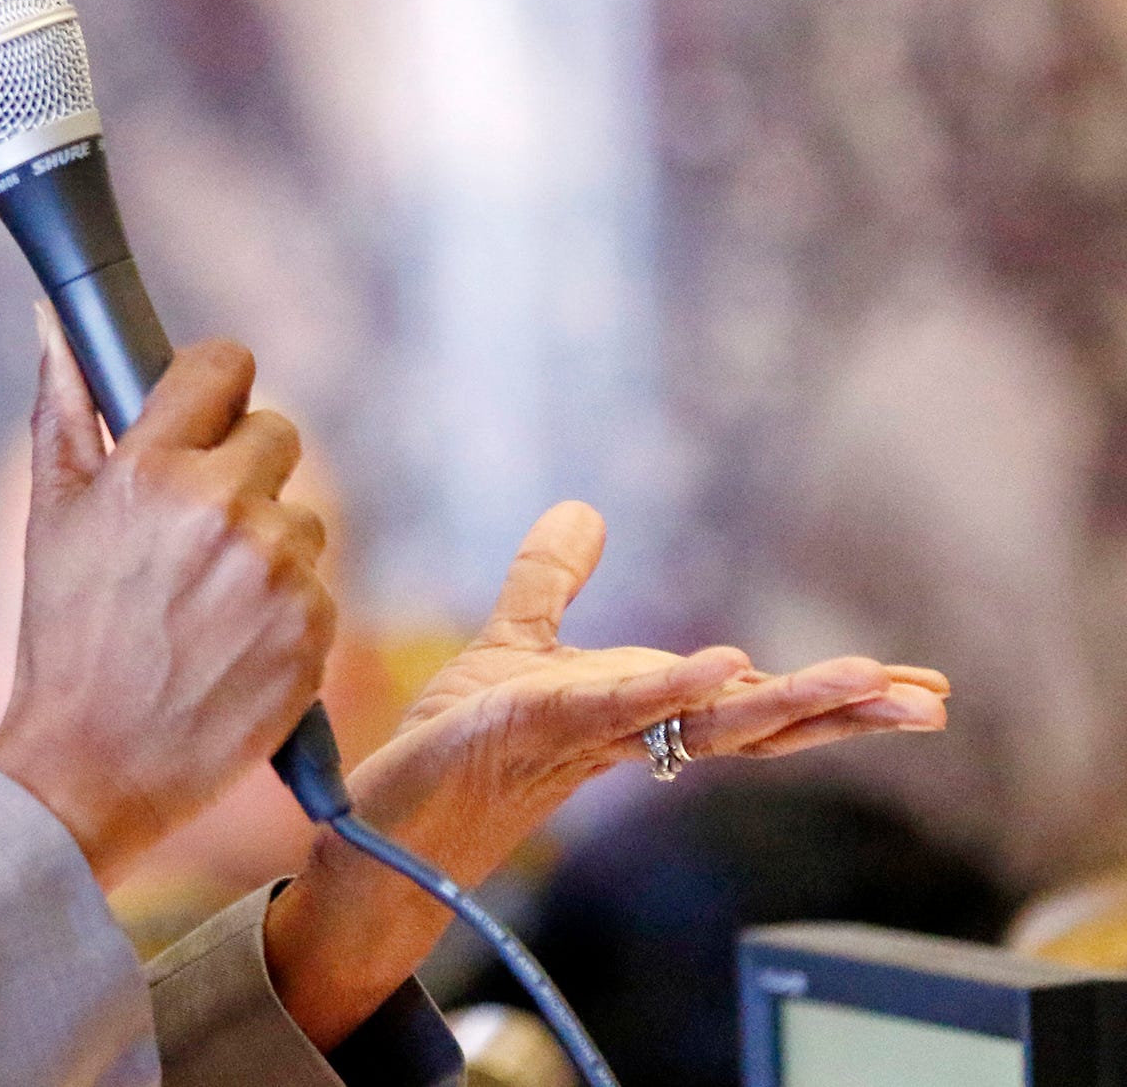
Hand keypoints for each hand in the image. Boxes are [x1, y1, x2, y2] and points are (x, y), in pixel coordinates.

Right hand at [0, 308, 334, 889]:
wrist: (93, 766)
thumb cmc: (64, 636)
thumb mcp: (49, 516)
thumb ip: (62, 409)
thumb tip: (56, 326)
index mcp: (151, 469)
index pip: (223, 366)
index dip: (214, 384)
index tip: (204, 411)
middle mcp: (221, 508)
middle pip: (277, 433)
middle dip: (242, 468)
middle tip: (198, 525)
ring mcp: (275, 571)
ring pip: (301, 516)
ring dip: (266, 544)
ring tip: (206, 601)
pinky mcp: (314, 629)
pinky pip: (318, 584)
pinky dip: (285, 607)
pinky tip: (232, 641)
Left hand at [261, 501, 949, 1048]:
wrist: (391, 810)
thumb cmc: (461, 738)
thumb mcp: (516, 642)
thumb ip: (552, 581)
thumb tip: (585, 510)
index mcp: (645, 711)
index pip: (757, 704)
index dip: (836, 696)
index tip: (922, 687)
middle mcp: (633, 731)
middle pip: (758, 722)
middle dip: (845, 711)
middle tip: (931, 700)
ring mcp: (588, 733)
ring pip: (707, 722)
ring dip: (788, 700)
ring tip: (864, 679)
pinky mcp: (533, 725)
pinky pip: (616, 709)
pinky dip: (671, 688)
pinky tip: (722, 668)